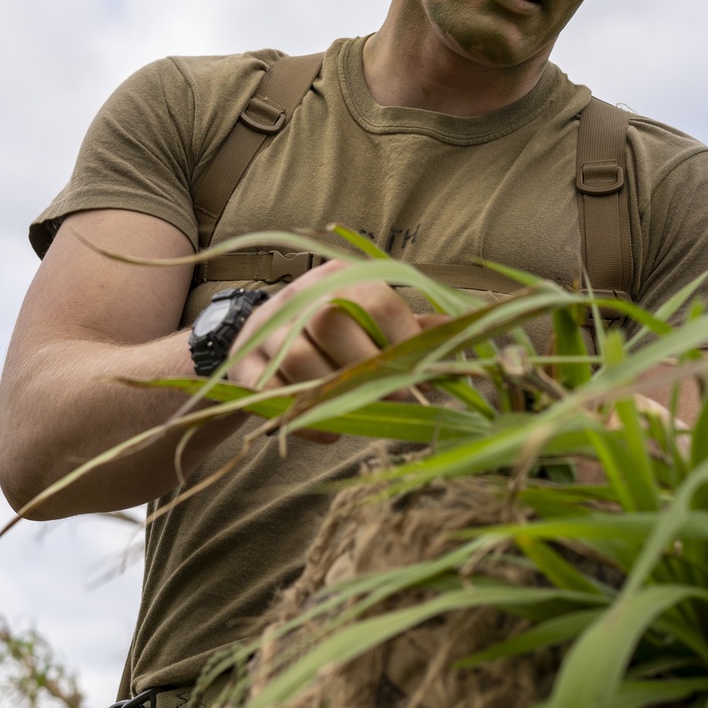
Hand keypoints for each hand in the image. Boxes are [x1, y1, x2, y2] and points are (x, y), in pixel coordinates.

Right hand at [225, 260, 430, 438]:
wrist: (266, 343)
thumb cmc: (338, 334)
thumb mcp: (373, 320)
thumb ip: (413, 330)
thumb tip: (463, 338)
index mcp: (340, 277)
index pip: (377, 300)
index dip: (402, 340)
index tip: (420, 373)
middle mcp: (299, 294)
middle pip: (332, 323)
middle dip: (368, 368)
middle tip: (395, 400)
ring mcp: (266, 327)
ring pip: (299, 358)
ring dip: (335, 393)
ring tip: (362, 413)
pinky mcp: (244, 363)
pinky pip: (270, 392)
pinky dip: (303, 417)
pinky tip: (329, 431)